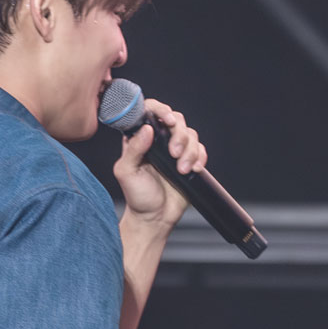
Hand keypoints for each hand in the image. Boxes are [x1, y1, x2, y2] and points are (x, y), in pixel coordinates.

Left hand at [112, 99, 206, 229]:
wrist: (155, 218)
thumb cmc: (137, 196)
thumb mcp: (127, 173)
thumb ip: (133, 149)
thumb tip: (146, 129)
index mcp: (140, 138)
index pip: (151, 111)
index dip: (161, 110)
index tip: (167, 120)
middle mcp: (159, 141)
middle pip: (177, 120)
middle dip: (179, 135)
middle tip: (174, 153)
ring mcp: (175, 150)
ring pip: (191, 135)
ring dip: (189, 151)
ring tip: (182, 170)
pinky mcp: (189, 161)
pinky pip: (200, 150)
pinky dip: (199, 157)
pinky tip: (193, 169)